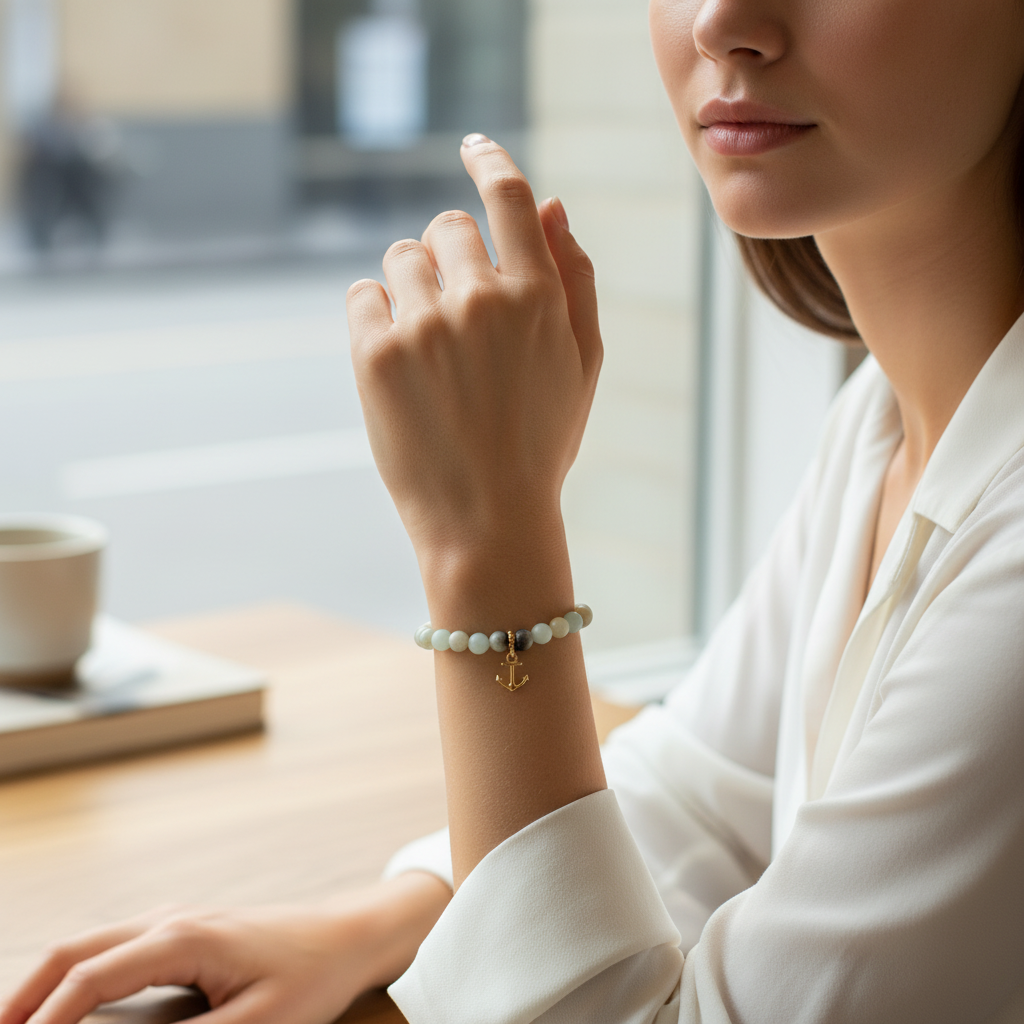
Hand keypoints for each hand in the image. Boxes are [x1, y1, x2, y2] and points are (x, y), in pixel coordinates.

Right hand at [0, 874, 450, 1023]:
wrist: (351, 934)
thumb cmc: (312, 976)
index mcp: (182, 938)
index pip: (88, 978)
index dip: (45, 1019)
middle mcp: (171, 920)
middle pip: (75, 949)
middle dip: (27, 994)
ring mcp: (177, 920)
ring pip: (91, 943)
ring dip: (49, 982)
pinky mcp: (186, 931)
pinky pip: (116, 948)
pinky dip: (79, 975)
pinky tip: (71, 1007)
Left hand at [347, 135, 601, 574]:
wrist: (486, 520)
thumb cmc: (540, 443)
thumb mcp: (582, 364)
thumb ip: (575, 279)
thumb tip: (552, 206)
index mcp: (537, 297)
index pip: (507, 198)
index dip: (489, 161)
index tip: (474, 146)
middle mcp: (480, 300)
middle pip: (444, 227)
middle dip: (450, 258)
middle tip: (457, 316)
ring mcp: (423, 326)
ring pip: (401, 258)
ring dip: (413, 288)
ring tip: (430, 349)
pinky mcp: (373, 355)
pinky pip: (363, 294)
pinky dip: (377, 315)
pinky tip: (400, 358)